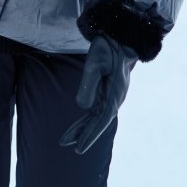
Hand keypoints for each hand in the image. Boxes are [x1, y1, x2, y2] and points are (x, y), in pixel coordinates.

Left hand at [59, 34, 136, 153]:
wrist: (120, 39)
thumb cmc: (108, 48)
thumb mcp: (95, 62)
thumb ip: (88, 84)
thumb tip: (82, 107)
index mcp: (114, 94)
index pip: (102, 120)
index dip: (90, 134)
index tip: (79, 147)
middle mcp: (115, 98)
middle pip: (98, 122)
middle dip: (83, 135)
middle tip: (68, 146)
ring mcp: (112, 96)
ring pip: (96, 117)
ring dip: (83, 128)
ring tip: (67, 140)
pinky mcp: (108, 92)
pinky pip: (96, 109)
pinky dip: (87, 118)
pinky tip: (80, 126)